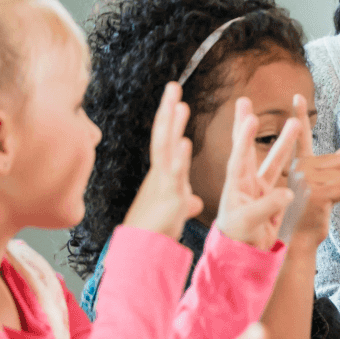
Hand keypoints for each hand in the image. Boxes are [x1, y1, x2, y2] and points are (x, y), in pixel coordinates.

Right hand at [123, 82, 203, 239]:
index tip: (176, 99)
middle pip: (163, 135)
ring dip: (173, 126)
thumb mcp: (176, 211)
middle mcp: (161, 174)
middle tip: (173, 86)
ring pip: (166, 149)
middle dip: (168, 111)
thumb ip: (186, 201)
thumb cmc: (157, 231)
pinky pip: (175, 175)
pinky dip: (179, 158)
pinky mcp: (171, 198)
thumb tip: (195, 201)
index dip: (170, 119)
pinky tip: (185, 143)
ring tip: (180, 105)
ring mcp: (164, 184)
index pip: (166, 139)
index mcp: (163, 174)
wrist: (144, 252)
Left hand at [215, 97, 298, 248]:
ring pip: (274, 160)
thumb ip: (267, 206)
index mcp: (236, 185)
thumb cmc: (239, 239)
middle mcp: (246, 182)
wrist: (243, 257)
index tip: (248, 117)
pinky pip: (285, 177)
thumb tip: (288, 193)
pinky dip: (294, 166)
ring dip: (284, 142)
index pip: (239, 156)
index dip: (244, 137)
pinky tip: (306, 157)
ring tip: (296, 123)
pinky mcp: (271, 198)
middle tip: (246, 101)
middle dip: (248, 125)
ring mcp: (259, 189)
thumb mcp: (249, 222)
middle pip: (248, 148)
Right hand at [288, 93, 339, 250]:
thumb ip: (331, 167)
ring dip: (337, 192)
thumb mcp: (321, 188)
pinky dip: (338, 200)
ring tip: (319, 204)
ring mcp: (305, 179)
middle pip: (337, 162)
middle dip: (336, 181)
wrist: (297, 242)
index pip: (300, 137)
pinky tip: (323, 208)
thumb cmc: (307, 216)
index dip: (299, 115)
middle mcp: (298, 168)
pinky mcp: (314, 191)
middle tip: (318, 199)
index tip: (298, 95)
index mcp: (297, 165)